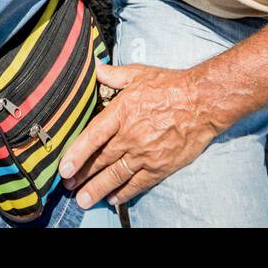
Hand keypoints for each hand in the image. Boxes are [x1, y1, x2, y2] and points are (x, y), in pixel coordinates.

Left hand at [60, 61, 222, 209]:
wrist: (203, 102)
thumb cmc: (172, 86)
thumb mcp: (140, 73)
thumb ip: (114, 75)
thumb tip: (95, 68)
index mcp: (122, 112)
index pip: (92, 137)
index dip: (76, 154)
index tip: (63, 168)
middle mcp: (131, 135)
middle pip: (100, 160)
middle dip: (82, 175)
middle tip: (68, 185)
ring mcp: (146, 153)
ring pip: (115, 176)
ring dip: (97, 189)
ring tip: (83, 199)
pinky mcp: (160, 166)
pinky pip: (138, 183)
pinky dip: (123, 192)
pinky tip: (112, 198)